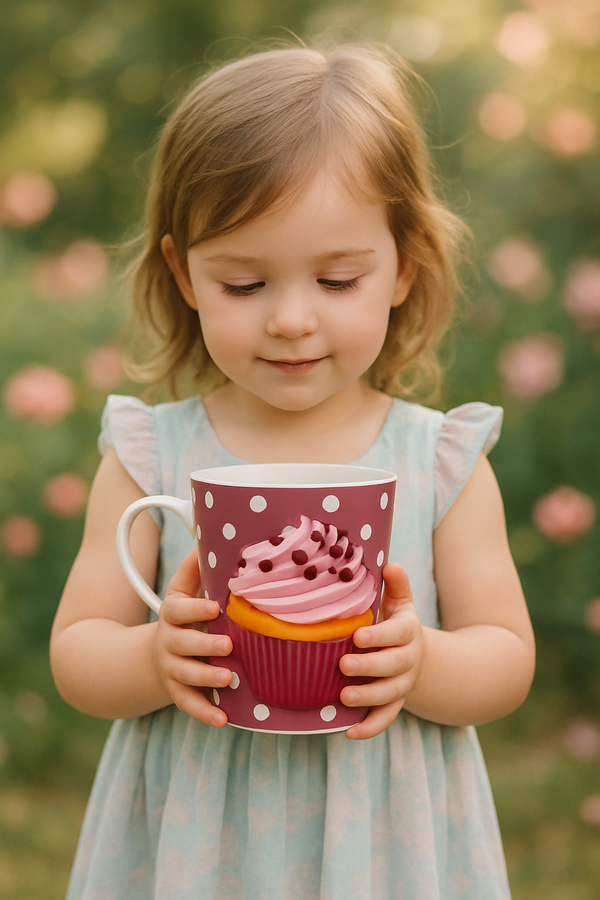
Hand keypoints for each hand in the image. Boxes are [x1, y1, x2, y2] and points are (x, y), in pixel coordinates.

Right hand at [153, 547, 232, 726]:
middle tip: (228, 646)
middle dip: (204, 646)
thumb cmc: (182, 616)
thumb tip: (209, 536)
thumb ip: (194, 568)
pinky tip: (224, 719)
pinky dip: (205, 713)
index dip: (195, 609)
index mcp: (172, 614)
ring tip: (229, 679)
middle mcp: (169, 642)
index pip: (179, 610)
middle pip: (182, 645)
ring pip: (185, 676)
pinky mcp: (177, 692)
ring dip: (206, 678)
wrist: (154, 655)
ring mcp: (171, 669)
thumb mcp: (181, 590)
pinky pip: (189, 704)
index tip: (215, 608)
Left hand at [340, 563, 424, 739]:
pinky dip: (369, 728)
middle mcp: (408, 660)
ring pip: (389, 695)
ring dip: (367, 698)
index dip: (379, 636)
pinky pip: (385, 719)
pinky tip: (348, 732)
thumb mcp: (400, 604)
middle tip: (343, 665)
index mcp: (407, 632)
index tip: (357, 635)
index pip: (397, 633)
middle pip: (393, 666)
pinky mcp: (394, 705)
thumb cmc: (396, 625)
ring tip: (343, 698)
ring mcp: (402, 684)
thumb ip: (396, 585)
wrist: (418, 657)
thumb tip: (391, 564)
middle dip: (369, 667)